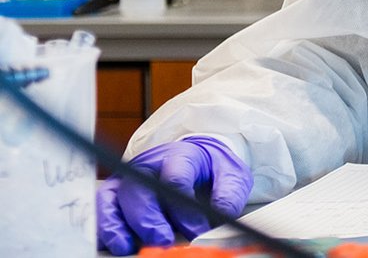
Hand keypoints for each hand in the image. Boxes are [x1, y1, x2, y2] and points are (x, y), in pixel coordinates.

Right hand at [97, 136, 252, 255]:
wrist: (198, 161)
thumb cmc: (212, 170)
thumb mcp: (231, 175)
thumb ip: (229, 195)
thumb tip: (221, 215)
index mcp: (180, 155)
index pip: (176, 176)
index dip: (184, 206)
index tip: (197, 228)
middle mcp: (148, 165)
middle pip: (139, 188)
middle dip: (147, 218)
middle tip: (161, 240)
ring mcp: (128, 180)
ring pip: (112, 199)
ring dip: (116, 225)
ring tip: (126, 247)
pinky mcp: (114, 195)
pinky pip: (101, 211)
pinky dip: (103, 228)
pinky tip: (113, 244)